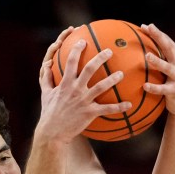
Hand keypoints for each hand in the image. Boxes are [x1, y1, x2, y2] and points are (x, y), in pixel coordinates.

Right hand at [37, 27, 129, 142]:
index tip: (83, 40)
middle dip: (100, 57)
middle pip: (89, 69)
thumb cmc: (50, 112)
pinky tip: (129, 105)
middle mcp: (75, 89)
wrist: (53, 132)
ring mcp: (83, 101)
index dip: (77, 49)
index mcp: (65, 83)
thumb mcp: (45, 93)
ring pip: (101, 87)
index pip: (71, 61)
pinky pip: (107, 109)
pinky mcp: (90, 113)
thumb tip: (46, 63)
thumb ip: (46, 78)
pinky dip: (119, 107)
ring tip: (122, 74)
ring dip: (113, 79)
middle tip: (109, 51)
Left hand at [140, 23, 174, 118]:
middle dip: (160, 37)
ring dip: (158, 61)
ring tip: (147, 56)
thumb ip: (159, 58)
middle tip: (149, 29)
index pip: (167, 41)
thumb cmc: (173, 82)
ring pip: (168, 68)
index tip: (145, 26)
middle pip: (169, 48)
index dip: (157, 33)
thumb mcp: (170, 68)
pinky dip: (155, 87)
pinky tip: (145, 86)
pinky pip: (164, 89)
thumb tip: (138, 48)